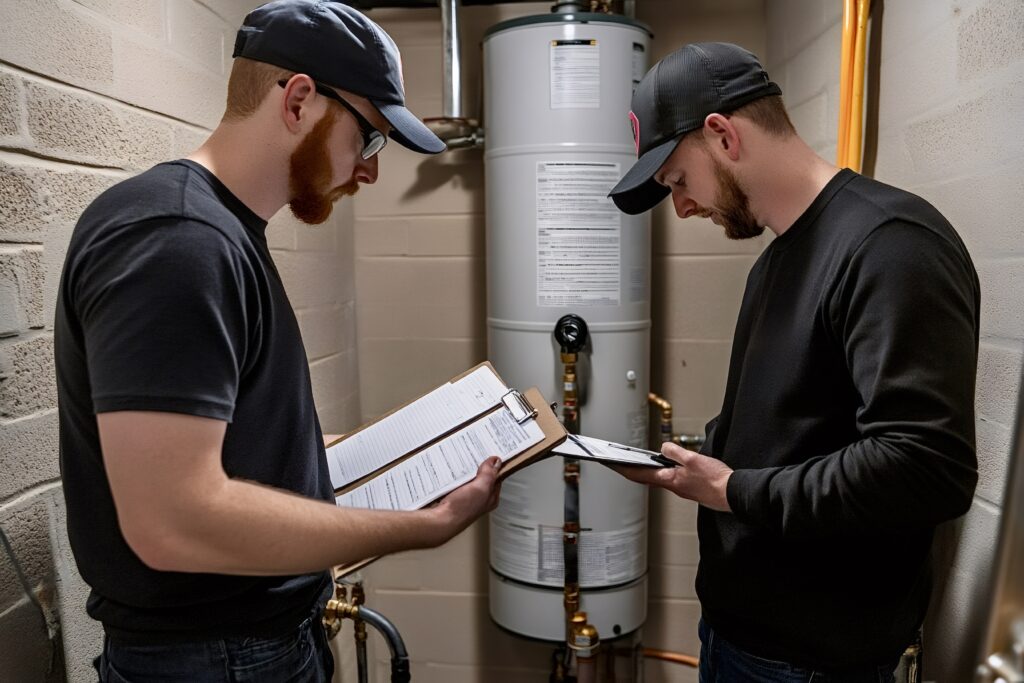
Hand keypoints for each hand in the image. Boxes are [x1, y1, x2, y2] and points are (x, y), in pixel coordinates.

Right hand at [432, 456, 502, 541]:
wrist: (440, 520)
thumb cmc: (461, 510)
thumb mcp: (480, 488)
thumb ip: (489, 474)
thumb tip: (496, 461)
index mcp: (490, 497)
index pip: (497, 477)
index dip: (494, 464)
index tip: (490, 452)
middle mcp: (479, 498)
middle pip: (482, 476)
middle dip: (478, 465)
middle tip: (474, 452)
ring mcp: (466, 496)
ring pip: (468, 477)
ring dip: (466, 469)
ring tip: (462, 459)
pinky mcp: (453, 495)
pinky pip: (456, 481)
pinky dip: (455, 474)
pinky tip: (452, 470)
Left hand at [610, 442, 732, 511]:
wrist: (733, 494)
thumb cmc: (715, 480)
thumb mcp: (692, 459)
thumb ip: (675, 451)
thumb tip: (664, 448)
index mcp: (669, 480)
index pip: (639, 474)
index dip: (623, 468)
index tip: (610, 464)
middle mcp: (673, 486)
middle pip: (646, 477)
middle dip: (631, 469)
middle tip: (619, 463)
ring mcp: (682, 488)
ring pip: (659, 478)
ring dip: (647, 470)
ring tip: (638, 462)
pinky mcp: (691, 488)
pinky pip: (672, 479)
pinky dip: (663, 472)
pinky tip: (666, 466)